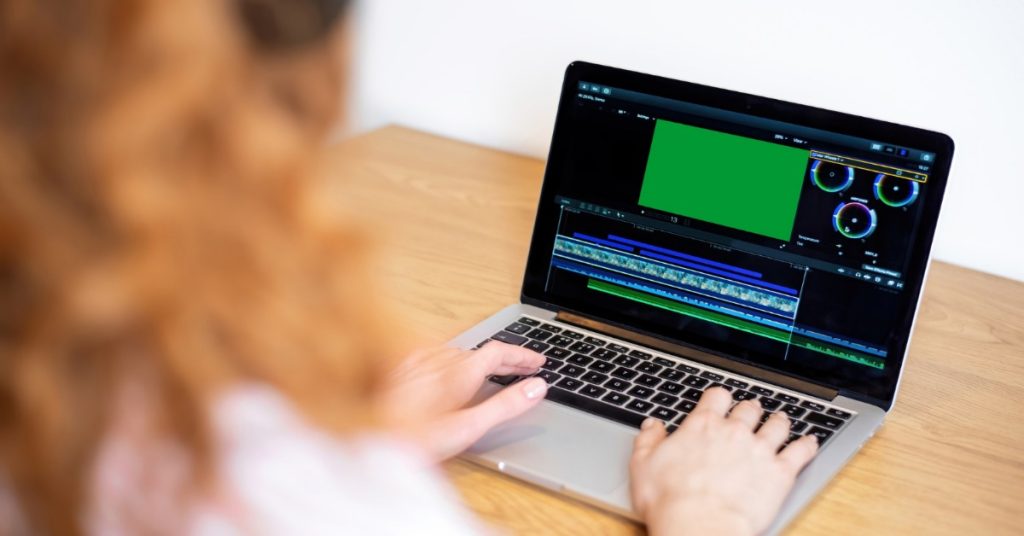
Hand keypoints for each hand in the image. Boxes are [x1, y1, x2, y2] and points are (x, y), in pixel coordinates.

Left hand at [379, 341, 547, 460]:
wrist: (368, 439)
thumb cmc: (413, 441)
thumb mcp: (467, 428)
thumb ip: (504, 406)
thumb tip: (536, 388)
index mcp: (458, 372)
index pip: (499, 351)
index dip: (523, 354)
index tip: (539, 362)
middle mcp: (438, 358)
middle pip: (480, 350)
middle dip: (506, 359)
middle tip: (525, 370)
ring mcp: (418, 358)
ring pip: (459, 351)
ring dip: (481, 359)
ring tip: (496, 371)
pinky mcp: (402, 364)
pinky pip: (436, 353)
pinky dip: (456, 359)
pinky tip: (455, 371)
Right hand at [629, 387, 818, 535]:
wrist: (699, 527)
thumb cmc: (669, 501)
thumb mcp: (643, 466)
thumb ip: (648, 441)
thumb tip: (652, 425)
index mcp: (702, 426)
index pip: (717, 396)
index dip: (719, 397)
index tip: (720, 401)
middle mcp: (734, 432)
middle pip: (749, 408)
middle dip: (751, 409)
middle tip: (752, 411)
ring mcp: (760, 450)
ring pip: (778, 425)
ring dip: (780, 421)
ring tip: (781, 420)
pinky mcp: (780, 473)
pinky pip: (801, 451)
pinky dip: (807, 444)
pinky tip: (810, 441)